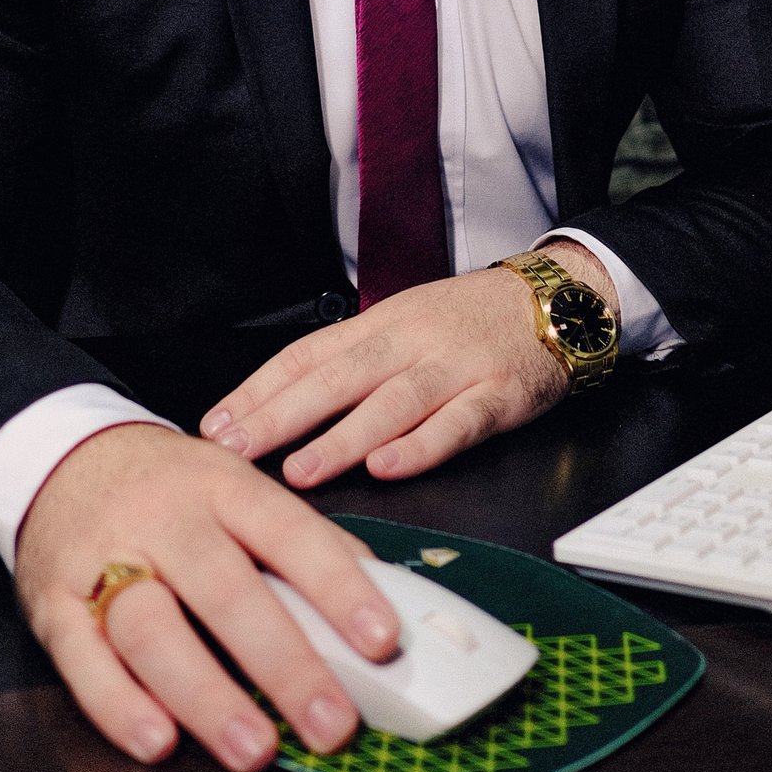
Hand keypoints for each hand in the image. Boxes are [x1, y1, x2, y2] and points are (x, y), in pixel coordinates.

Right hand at [13, 421, 400, 771]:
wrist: (61, 458)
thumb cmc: (170, 488)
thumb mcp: (234, 487)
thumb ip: (296, 542)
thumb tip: (379, 598)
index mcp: (223, 485)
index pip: (289, 532)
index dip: (338, 587)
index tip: (382, 641)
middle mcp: (165, 519)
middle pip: (225, 589)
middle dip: (283, 661)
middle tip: (332, 723)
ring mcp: (103, 559)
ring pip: (152, 628)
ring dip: (206, 695)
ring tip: (254, 751)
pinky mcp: (53, 604)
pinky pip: (81, 660)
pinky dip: (118, 706)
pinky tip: (158, 743)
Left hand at [198, 245, 613, 486]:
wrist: (556, 300)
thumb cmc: (469, 322)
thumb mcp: (403, 325)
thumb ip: (351, 364)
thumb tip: (279, 408)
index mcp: (378, 326)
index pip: (306, 356)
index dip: (258, 391)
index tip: (215, 426)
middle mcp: (409, 343)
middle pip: (337, 378)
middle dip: (281, 416)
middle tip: (235, 450)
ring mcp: (455, 368)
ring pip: (392, 403)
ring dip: (343, 437)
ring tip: (300, 471)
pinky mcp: (499, 394)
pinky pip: (458, 421)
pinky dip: (423, 445)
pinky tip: (390, 466)